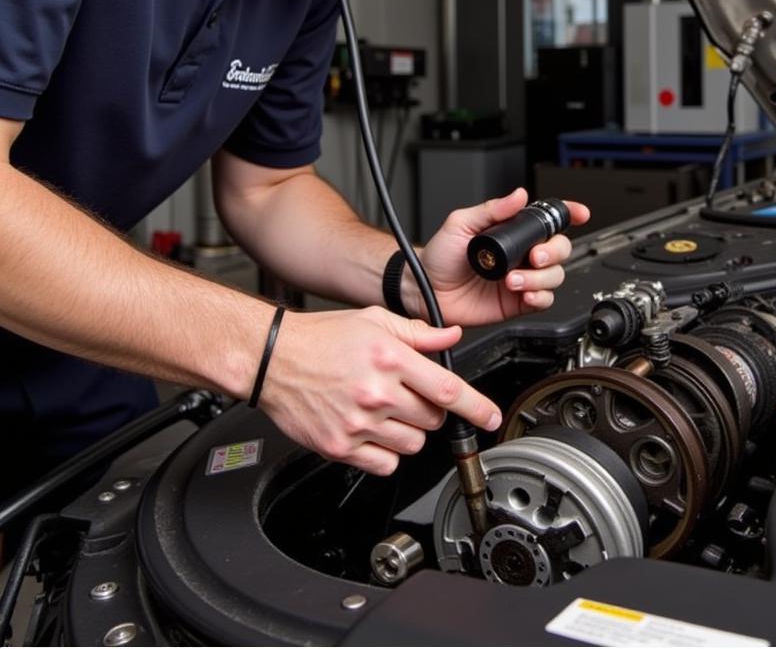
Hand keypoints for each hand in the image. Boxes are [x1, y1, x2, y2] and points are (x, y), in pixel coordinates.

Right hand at [258, 306, 500, 474]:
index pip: (448, 389)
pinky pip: (384, 464)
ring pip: (413, 445)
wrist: (273, 359)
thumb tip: (451, 337)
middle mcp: (378, 393)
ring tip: (387, 412)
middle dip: (431, 410)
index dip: (477, 407)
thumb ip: (418, 332)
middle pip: (433, 419)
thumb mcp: (374, 321)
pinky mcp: (340, 447)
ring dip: (409, 432)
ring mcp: (358, 424)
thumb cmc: (321, 338)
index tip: (492, 417)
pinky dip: (386, 454)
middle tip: (410, 395)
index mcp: (391, 359)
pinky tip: (373, 432)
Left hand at [417, 188, 589, 327]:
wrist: (425, 290)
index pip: (546, 221)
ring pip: (555, 276)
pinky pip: (543, 301)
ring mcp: (522, 278)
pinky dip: (539, 297)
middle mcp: (521, 255)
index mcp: (511, 232)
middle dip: (553, 253)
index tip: (580, 213)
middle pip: (560, 249)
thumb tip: (518, 195)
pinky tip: (522, 294)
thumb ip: (492, 209)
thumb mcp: (461, 224)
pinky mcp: (517, 303)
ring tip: (513, 281)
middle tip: (533, 258)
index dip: (568, 214)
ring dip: (539, 279)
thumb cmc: (439, 256)